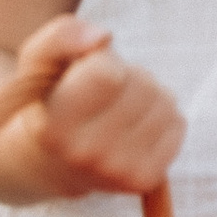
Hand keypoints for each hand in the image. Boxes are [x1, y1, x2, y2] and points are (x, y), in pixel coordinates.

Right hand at [4, 16, 185, 202]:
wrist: (52, 163)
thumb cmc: (50, 99)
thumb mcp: (38, 61)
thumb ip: (61, 36)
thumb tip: (102, 38)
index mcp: (53, 128)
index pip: (107, 73)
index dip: (102, 62)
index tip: (85, 75)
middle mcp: (85, 156)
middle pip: (142, 85)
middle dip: (127, 78)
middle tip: (102, 95)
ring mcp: (118, 172)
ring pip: (164, 102)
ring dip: (147, 96)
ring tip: (117, 110)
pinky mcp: (146, 180)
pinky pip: (177, 124)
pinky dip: (162, 118)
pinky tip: (133, 129)